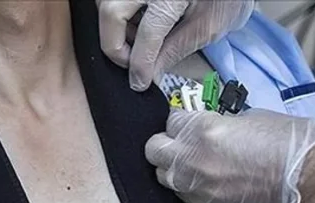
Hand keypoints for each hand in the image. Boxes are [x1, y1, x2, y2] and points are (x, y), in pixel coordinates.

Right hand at [97, 0, 255, 90]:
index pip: (146, 36)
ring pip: (106, 3)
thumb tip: (152, 72)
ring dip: (114, 26)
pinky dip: (121, 12)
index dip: (139, 65)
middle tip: (131, 62)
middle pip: (110, 13)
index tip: (139, 82)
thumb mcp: (208, 25)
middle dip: (115, 44)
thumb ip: (176, 48)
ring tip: (137, 41)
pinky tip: (138, 22)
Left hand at [145, 108, 314, 202]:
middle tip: (184, 140)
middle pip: (154, 149)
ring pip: (163, 175)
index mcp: (203, 130)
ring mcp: (198, 187)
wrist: (309, 178)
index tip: (192, 120)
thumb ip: (218, 122)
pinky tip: (205, 179)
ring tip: (193, 162)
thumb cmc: (288, 142)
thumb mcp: (248, 117)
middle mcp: (192, 160)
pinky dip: (188, 185)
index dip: (183, 118)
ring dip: (173, 166)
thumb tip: (206, 126)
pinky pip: (182, 194)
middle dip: (167, 141)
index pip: (171, 119)